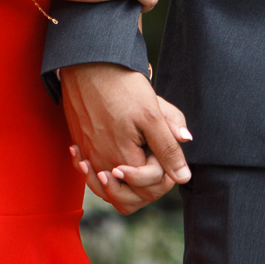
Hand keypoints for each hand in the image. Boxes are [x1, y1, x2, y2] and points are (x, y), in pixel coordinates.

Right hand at [60, 62, 191, 216]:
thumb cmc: (122, 86)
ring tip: (134, 164)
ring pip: (108, 189)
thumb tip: (184, 177)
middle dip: (145, 184)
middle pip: (128, 198)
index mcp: (123, 159)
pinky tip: (112, 156)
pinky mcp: (80, 146)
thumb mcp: (153, 115)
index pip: (150, 188)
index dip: (164, 174)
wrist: (88, 64)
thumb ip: (168, 148)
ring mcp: (88, 156)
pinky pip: (91, 173)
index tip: (163, 149)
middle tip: (153, 158)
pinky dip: (102, 173)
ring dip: (123, 184)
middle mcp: (101, 164)